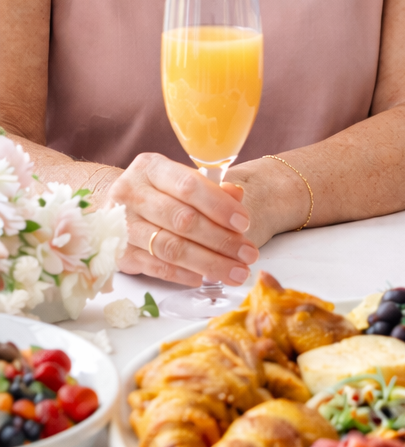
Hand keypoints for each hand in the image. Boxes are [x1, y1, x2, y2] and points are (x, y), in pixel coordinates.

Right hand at [111, 153, 260, 285]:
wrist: (115, 207)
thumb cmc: (158, 192)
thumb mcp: (181, 181)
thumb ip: (211, 188)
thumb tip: (237, 195)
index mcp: (150, 168)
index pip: (189, 186)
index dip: (219, 206)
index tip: (245, 224)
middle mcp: (131, 193)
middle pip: (182, 221)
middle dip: (221, 241)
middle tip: (248, 255)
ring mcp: (121, 225)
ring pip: (171, 248)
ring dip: (208, 263)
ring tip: (235, 273)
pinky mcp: (119, 253)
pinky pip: (156, 267)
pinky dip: (182, 275)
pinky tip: (203, 278)